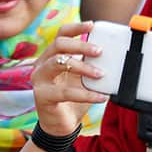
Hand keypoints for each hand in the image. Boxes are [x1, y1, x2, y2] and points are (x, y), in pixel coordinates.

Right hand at [31, 21, 107, 135]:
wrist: (61, 125)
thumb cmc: (73, 100)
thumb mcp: (84, 79)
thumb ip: (91, 66)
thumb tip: (112, 55)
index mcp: (52, 56)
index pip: (61, 35)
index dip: (75, 28)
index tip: (92, 25)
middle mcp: (42, 64)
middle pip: (59, 44)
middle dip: (81, 45)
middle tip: (100, 51)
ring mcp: (39, 79)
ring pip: (59, 63)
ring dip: (82, 66)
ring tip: (100, 74)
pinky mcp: (42, 96)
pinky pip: (65, 92)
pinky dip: (86, 94)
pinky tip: (102, 97)